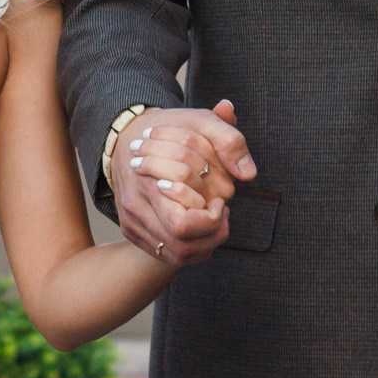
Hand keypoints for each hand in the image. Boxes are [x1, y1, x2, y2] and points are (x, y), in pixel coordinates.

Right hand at [111, 101, 251, 267]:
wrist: (129, 138)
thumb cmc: (172, 131)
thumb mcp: (202, 123)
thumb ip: (229, 141)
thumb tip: (248, 173)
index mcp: (148, 183)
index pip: (183, 223)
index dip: (212, 216)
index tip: (219, 198)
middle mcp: (135, 207)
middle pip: (181, 244)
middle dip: (212, 232)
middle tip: (219, 209)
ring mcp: (132, 222)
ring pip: (178, 254)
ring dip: (206, 242)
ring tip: (214, 218)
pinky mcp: (133, 231)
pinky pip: (171, 255)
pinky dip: (195, 246)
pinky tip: (202, 227)